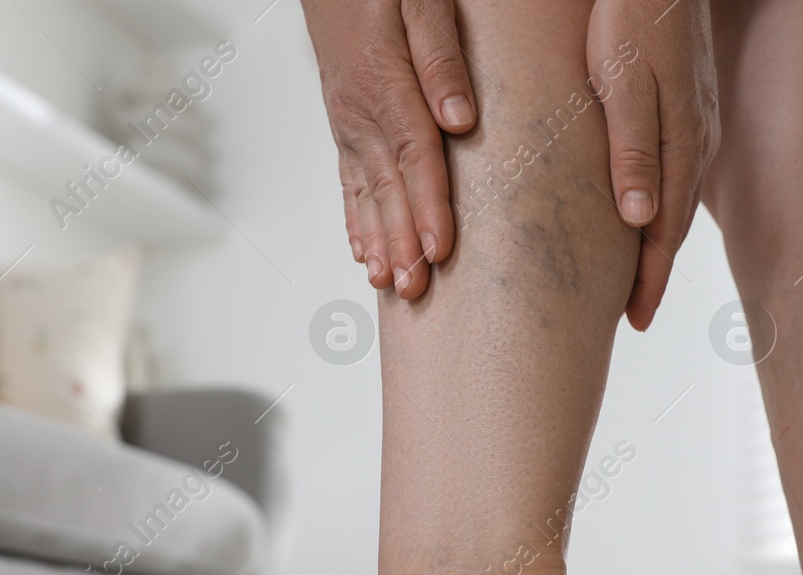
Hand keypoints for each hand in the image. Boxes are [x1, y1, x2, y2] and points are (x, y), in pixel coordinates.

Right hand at [301, 0, 477, 298]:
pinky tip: (363, 249)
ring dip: (378, 241)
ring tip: (390, 284)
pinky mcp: (343, 122)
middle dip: (402, 243)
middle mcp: (359, 110)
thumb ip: (440, 56)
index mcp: (382, 83)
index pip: (413, 157)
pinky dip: (355, 218)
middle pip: (387, 188)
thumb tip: (458, 119)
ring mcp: (347, 120)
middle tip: (415, 291)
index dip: (428, 206)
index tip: (440, 249)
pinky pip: (348, 179)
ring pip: (364, 192)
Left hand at [587, 0, 718, 329]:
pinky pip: (675, 173)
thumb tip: (640, 220)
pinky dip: (660, 207)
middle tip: (632, 318)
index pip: (664, 229)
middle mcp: (696, 139)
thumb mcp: (621, 79)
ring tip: (636, 281)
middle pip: (672, 224)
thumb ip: (632, 147)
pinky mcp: (687, 104)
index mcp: (681, 141)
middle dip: (653, 275)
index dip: (648, 279)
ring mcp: (696, 122)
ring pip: (674, 200)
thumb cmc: (628, 13)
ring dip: (657, 245)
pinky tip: (645, 215)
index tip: (633, 322)